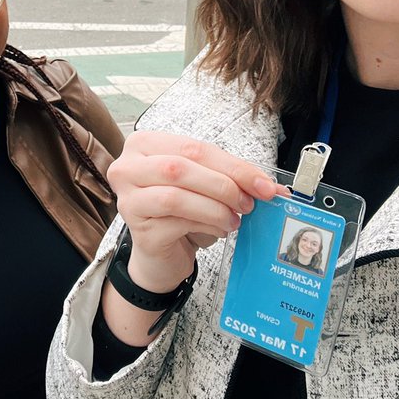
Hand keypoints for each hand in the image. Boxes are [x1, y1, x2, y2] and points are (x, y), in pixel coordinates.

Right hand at [108, 131, 284, 292]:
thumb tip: (271, 187)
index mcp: (143, 145)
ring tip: (234, 219)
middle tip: (249, 203)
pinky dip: (205, 226)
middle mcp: (128, 168)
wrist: (162, 253)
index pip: (193, 148)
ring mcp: (128, 199)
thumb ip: (230, 177)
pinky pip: (176, 223)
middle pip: (180, 168)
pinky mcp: (137, 229)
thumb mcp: (204, 185)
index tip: (264, 184)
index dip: (232, 165)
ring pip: (176, 196)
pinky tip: (218, 231)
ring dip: (215, 208)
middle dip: (223, 185)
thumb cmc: (181, 212)